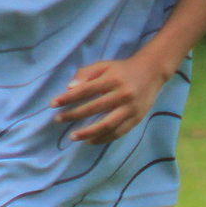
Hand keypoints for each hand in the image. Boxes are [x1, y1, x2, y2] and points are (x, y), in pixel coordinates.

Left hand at [54, 53, 170, 143]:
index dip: (68, 98)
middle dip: (73, 115)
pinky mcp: (136, 118)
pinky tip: (90, 141)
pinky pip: (118, 132)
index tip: (53, 104)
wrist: (152, 72)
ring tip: (73, 137)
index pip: (85, 90)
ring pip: (107, 125)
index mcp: (112, 79)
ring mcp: (130, 108)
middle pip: (94, 108)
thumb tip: (70, 88)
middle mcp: (122, 94)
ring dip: (88, 133)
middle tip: (58, 119)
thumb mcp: (104, 65)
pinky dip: (103, 138)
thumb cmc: (122, 69)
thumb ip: (86, 73)